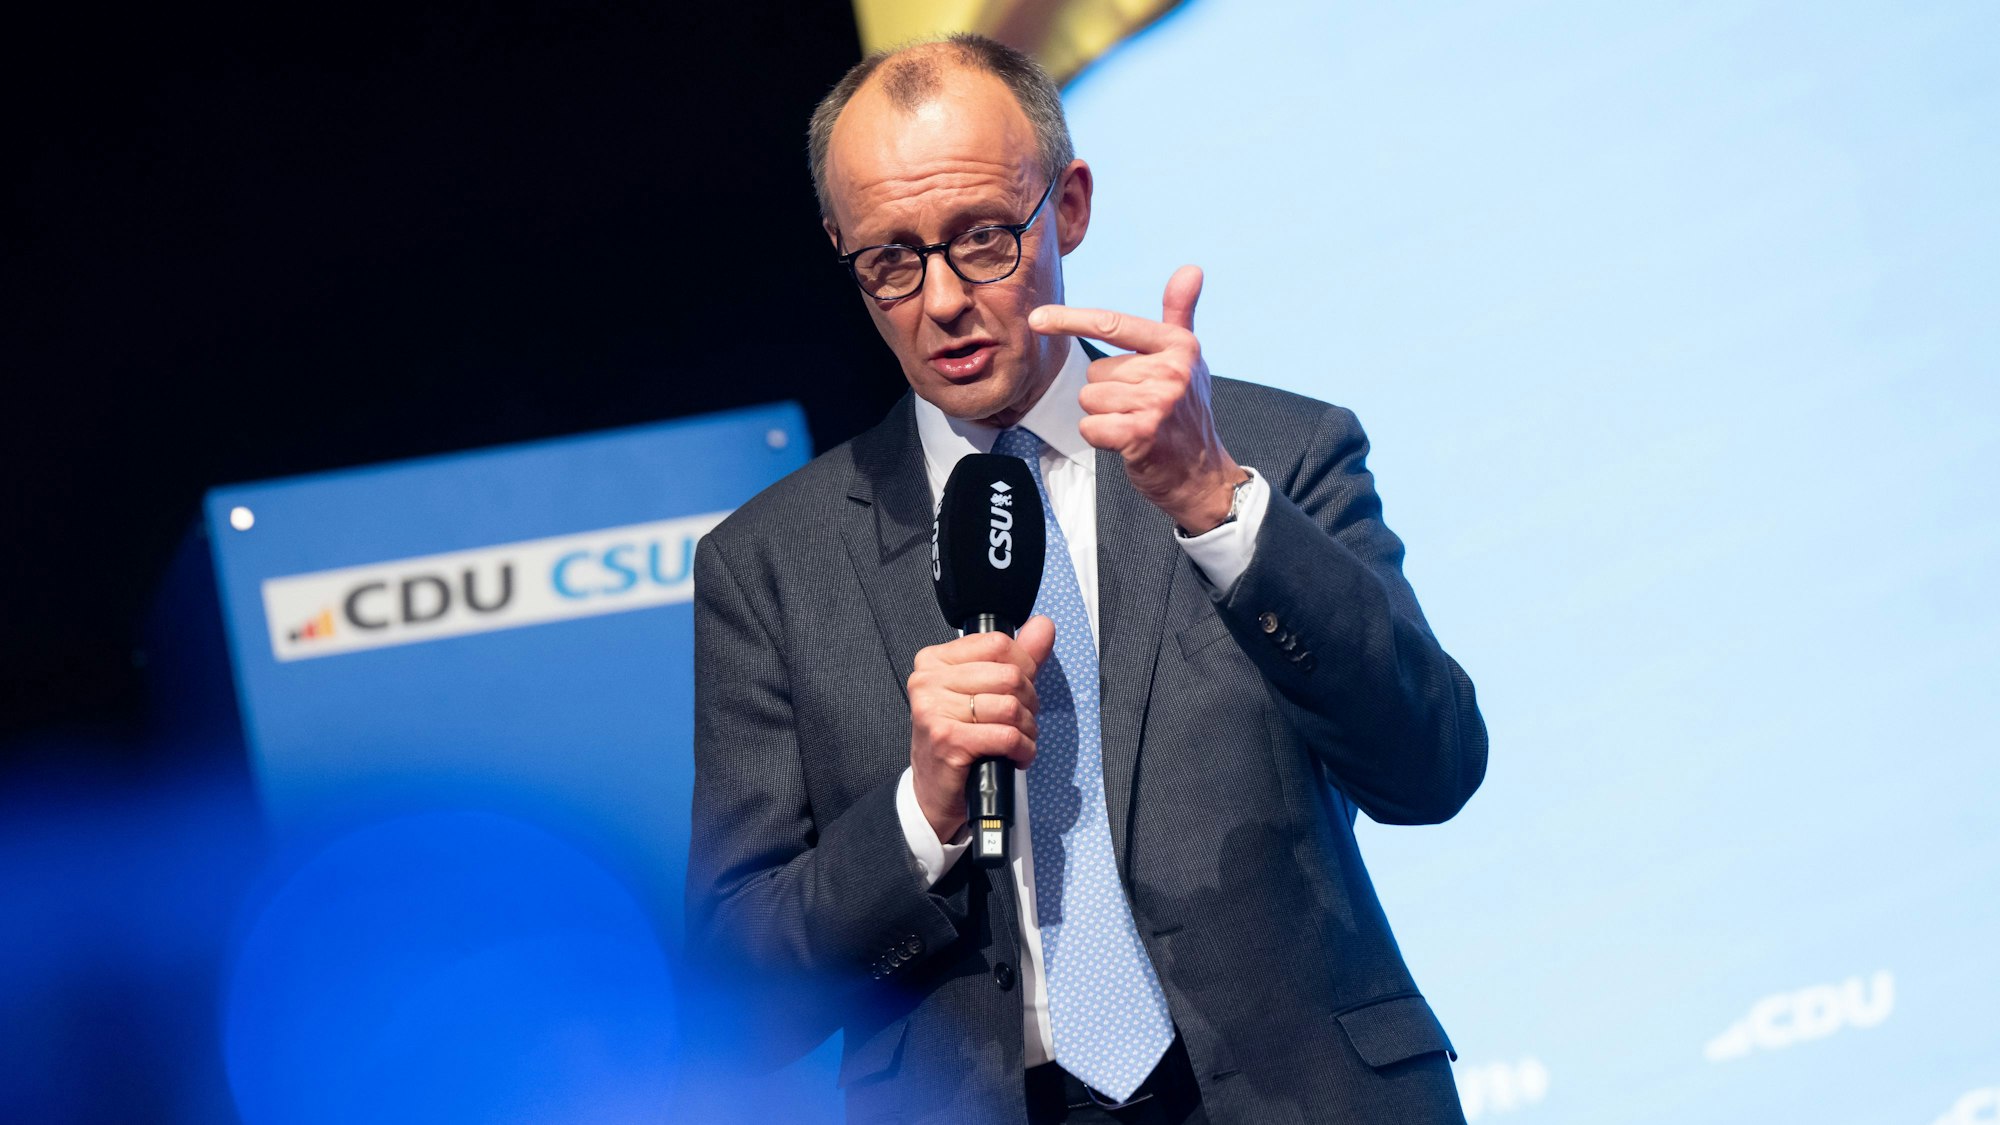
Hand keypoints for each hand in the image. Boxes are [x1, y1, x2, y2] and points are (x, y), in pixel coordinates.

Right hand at [907, 616, 1056, 841]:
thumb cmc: (960, 739)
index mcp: (934, 660)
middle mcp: (928, 680)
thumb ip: (1018, 657)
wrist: (934, 791)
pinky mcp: (947, 739)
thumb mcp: (986, 692)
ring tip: (1018, 741)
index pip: (998, 644)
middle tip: (1020, 721)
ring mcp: (934, 709)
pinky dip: (1023, 749)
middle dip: (1028, 703)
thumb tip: (1044, 625)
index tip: (1020, 691)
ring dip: (1027, 729)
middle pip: (1009, 675)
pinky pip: (1006, 735)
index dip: (1024, 668)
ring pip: (1010, 706)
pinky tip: (1016, 756)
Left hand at [1028, 265, 1244, 532]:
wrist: (1202, 473)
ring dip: (1104, 416)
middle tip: (1139, 408)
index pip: (1113, 324)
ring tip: (1134, 423)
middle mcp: (1171, 370)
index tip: (1036, 319)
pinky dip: (1100, 437)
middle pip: (1095, 371)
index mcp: (1177, 345)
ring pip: (1090, 399)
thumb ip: (1180, 313)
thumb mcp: (1188, 358)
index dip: (1071, 319)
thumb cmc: (1186, 412)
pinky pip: (1090, 426)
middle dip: (1108, 392)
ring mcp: (1158, 403)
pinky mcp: (1143, 434)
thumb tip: (1191, 267)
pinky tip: (1126, 442)